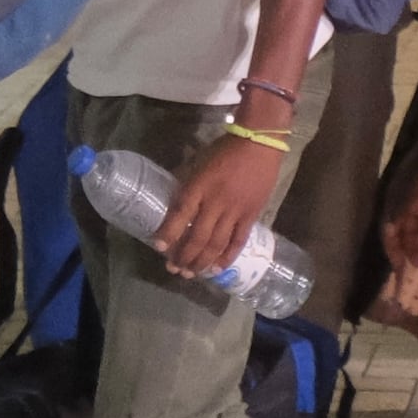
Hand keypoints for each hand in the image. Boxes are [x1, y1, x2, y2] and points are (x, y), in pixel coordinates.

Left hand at [157, 127, 288, 280]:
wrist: (259, 144)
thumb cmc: (224, 151)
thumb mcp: (199, 162)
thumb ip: (188, 184)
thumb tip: (174, 206)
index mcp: (199, 186)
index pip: (180, 213)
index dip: (169, 232)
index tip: (158, 247)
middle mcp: (216, 202)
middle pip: (198, 235)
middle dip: (184, 256)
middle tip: (174, 269)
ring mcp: (235, 211)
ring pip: (216, 243)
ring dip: (202, 261)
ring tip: (191, 273)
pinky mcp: (252, 215)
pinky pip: (238, 241)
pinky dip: (227, 257)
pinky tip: (217, 268)